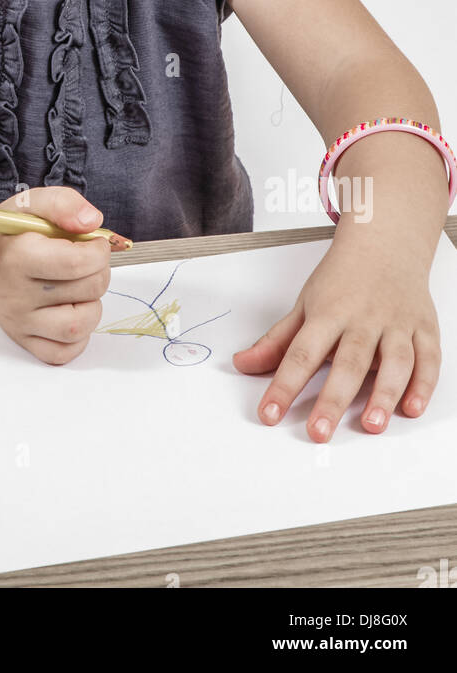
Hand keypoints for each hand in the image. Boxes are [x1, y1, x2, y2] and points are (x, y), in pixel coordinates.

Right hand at [0, 186, 111, 363]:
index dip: (99, 250)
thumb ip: (63, 203)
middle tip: (85, 260)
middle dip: (99, 271)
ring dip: (92, 303)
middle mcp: (15, 295)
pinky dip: (79, 335)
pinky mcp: (23, 340)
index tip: (93, 242)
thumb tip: (92, 222)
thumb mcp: (29, 204)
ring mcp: (19, 322)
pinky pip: (65, 352)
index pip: (77, 263)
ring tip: (79, 286)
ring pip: (79, 326)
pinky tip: (71, 309)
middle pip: (87, 291)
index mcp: (16, 257)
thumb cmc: (6, 234)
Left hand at [231, 240, 440, 439]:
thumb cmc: (343, 277)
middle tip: (319, 432)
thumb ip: (277, 341)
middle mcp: (363, 319)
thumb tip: (243, 364)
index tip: (269, 414)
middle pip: (348, 362)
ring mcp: (396, 323)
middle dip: (333, 399)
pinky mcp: (424, 328)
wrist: (386, 241)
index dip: (283, 386)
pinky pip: (428, 358)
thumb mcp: (305, 304)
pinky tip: (411, 408)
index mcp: (328, 312)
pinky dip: (423, 385)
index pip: (301, 353)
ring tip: (371, 425)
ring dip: (384, 395)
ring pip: (393, 361)